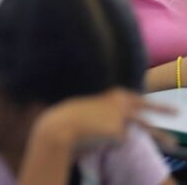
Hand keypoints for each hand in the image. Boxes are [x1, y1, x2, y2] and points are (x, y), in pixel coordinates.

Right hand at [33, 88, 173, 149]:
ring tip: (172, 143)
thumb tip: (117, 122)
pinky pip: (119, 141)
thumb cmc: (68, 115)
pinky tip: (100, 140)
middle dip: (161, 108)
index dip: (142, 101)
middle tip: (176, 112)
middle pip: (145, 105)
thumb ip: (103, 110)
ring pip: (145, 126)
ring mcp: (122, 117)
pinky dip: (111, 143)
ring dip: (161, 136)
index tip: (148, 101)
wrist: (62, 125)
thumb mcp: (87, 107)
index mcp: (111, 93)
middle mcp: (120, 102)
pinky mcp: (120, 132)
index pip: (133, 96)